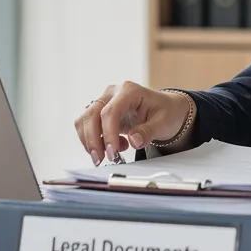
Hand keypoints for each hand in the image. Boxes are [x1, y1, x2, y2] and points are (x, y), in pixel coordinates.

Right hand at [74, 81, 191, 165]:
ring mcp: (104, 100)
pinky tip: (111, 147)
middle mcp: (113, 92)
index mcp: (129, 90)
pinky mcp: (99, 112)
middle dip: (93, 140)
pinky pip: (85, 125)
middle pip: (92, 114)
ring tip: (110, 154)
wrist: (166, 109)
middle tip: (101, 160)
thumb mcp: (164, 122)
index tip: (112, 152)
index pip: (110, 112)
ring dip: (89, 141)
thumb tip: (133, 141)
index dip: (108, 134)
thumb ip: (148, 131)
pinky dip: (92, 140)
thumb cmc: (166, 112)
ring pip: (84, 120)